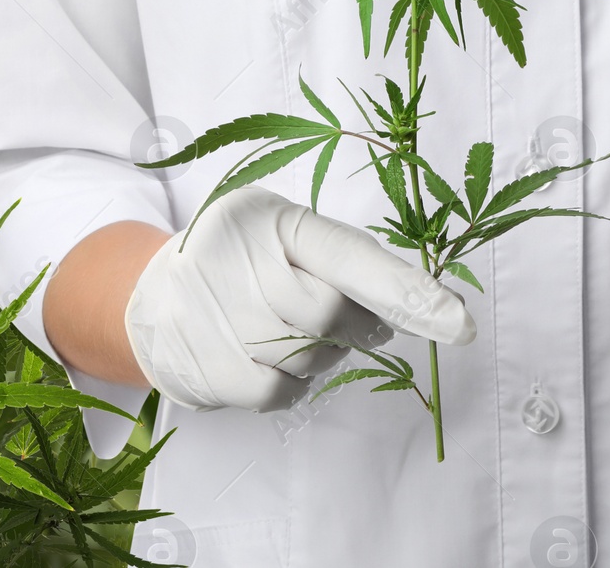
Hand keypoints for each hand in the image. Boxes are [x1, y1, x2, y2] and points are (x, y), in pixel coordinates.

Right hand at [124, 186, 475, 411]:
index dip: (407, 290)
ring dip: (322, 354)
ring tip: (297, 331)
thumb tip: (420, 302)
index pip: (351, 257)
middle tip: (360, 322)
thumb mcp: (286, 232)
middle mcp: (239, 259)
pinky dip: (291, 384)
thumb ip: (344, 260)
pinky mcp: (204, 364)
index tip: (459, 322)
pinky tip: (274, 359)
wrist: (150, 293)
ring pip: (307, 356)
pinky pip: (278, 392)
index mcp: (273, 218)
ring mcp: (216, 314)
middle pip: (331, 314)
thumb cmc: (242, 258)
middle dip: (358, 325)